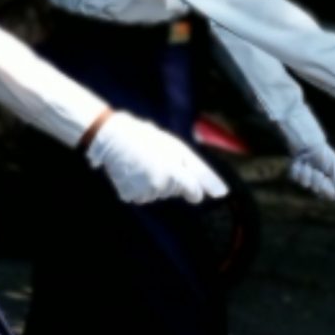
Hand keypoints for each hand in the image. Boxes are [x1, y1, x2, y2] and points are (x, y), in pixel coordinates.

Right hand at [84, 112, 227, 204]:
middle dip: (170, 179)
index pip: (194, 194)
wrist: (112, 137)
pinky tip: (132, 173)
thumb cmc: (149, 140)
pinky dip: (138, 187)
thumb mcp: (178, 149)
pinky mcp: (129, 195)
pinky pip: (142, 197)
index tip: (178, 172)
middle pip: (175, 193)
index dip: (190, 185)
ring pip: (158, 195)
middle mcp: (161, 185)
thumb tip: (222, 194)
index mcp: (175, 172)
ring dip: (153, 183)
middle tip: (155, 160)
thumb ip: (201, 173)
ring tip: (142, 164)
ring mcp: (144, 192)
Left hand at [288, 145, 334, 207]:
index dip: (327, 187)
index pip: (328, 194)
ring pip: (304, 183)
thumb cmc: (325, 155)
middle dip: (317, 178)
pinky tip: (300, 162)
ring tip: (309, 163)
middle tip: (318, 169)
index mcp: (330, 182)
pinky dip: (297, 169)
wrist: (309, 142)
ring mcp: (307, 177)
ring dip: (307, 172)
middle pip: (316, 189)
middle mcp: (318, 181)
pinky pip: (294, 177)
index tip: (326, 178)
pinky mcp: (296, 173)